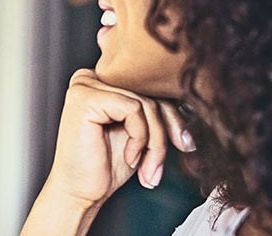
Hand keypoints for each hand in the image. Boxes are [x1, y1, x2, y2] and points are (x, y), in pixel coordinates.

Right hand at [47, 69, 193, 203]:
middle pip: (150, 94)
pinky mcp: (85, 98)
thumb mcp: (139, 133)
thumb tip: (191, 102)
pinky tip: (129, 157)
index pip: (150, 88)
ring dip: (154, 143)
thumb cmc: (104, 166)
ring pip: (146, 104)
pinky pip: (133, 109)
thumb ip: (155, 111)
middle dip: (164, 134)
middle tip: (160, 165)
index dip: (172, 118)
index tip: (184, 144)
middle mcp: (91, 78)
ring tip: (146, 167)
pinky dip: (139, 139)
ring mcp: (85, 85)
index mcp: (102, 82)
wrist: (80, 193)